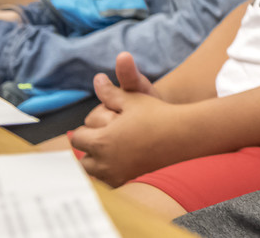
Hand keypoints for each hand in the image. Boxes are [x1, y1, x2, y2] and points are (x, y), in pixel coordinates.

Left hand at [69, 53, 178, 186]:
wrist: (182, 135)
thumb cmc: (157, 114)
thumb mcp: (132, 99)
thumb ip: (109, 92)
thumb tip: (97, 79)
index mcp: (101, 140)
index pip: (77, 138)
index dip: (86, 129)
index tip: (99, 124)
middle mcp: (104, 161)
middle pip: (82, 159)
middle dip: (89, 148)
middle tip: (104, 137)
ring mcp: (115, 173)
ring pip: (92, 172)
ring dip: (96, 162)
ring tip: (111, 149)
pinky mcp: (126, 180)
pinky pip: (106, 181)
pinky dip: (108, 172)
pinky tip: (120, 160)